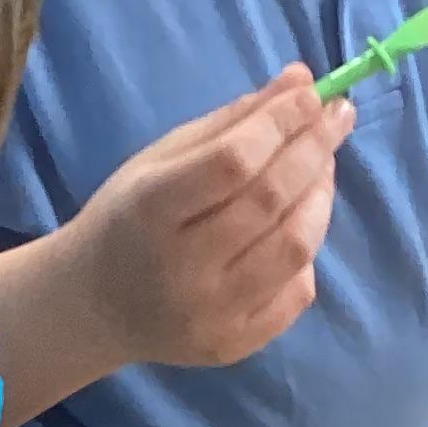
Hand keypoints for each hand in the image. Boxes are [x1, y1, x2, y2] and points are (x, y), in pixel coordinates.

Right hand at [55, 67, 351, 374]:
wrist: (92, 307)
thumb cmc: (128, 219)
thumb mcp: (161, 160)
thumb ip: (231, 123)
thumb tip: (301, 82)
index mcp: (150, 211)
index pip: (233, 161)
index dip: (282, 123)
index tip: (313, 96)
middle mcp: (180, 269)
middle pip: (271, 200)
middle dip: (314, 150)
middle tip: (335, 119)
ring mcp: (210, 314)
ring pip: (296, 247)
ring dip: (321, 197)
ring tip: (320, 170)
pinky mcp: (232, 344)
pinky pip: (296, 292)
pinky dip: (308, 252)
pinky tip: (296, 227)